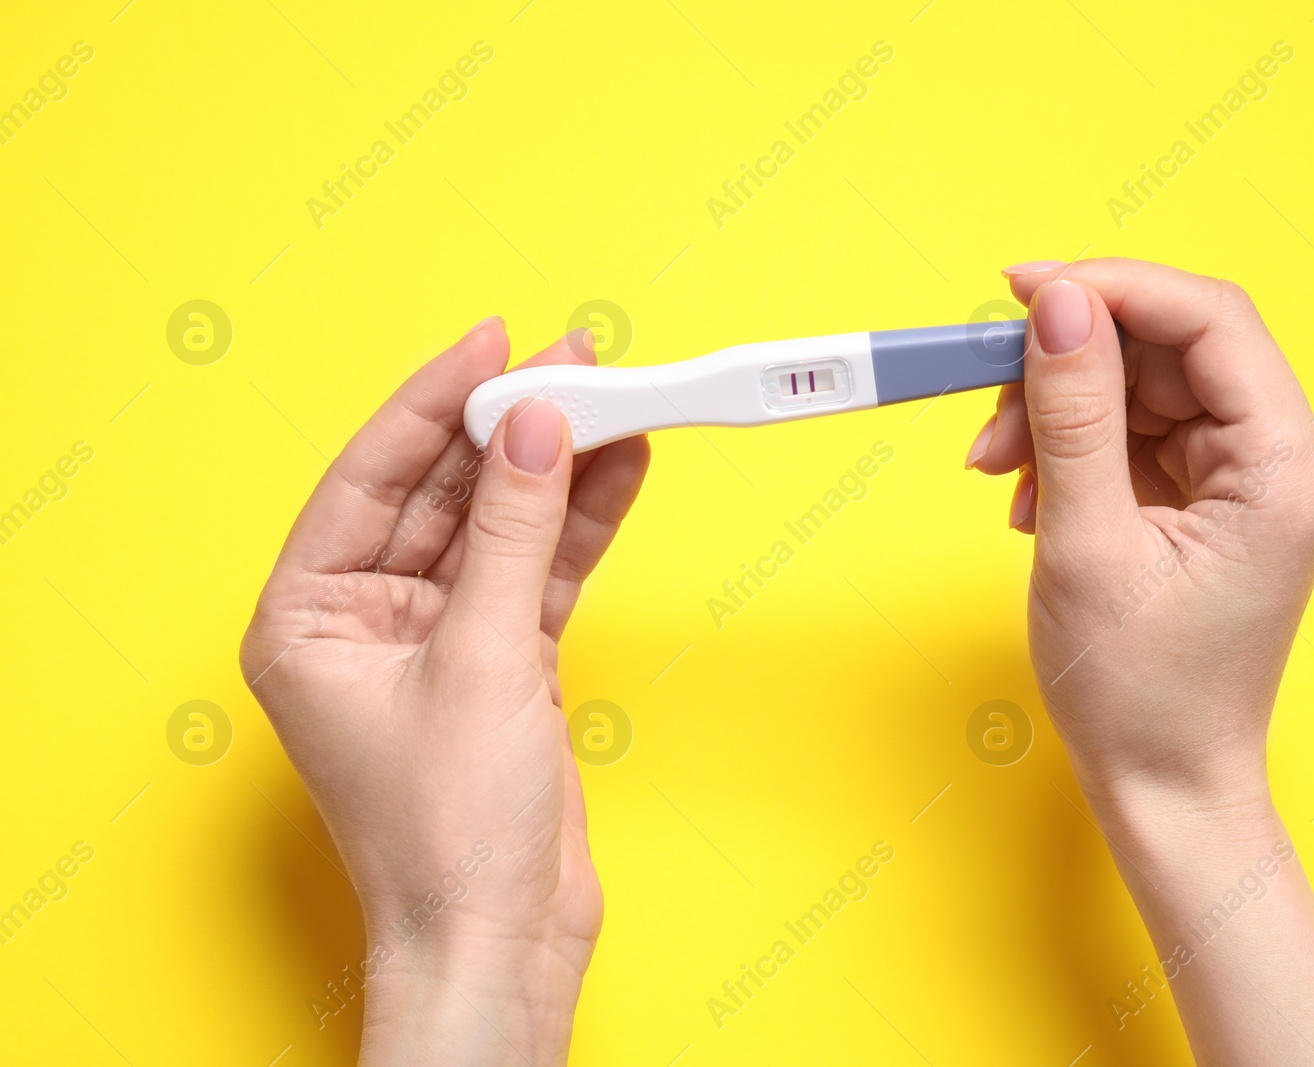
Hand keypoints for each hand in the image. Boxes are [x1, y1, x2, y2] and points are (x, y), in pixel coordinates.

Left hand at [240, 319, 647, 1064]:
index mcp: (309, 617)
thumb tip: (535, 426)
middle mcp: (366, 620)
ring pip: (501, 527)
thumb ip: (511, 533)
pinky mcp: (502, 662)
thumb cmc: (448, 834)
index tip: (493, 340)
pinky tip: (622, 472)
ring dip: (558, 469)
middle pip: (444, 493)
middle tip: (578, 364)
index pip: (371, 476)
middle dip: (511, 429)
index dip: (433, 401)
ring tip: (618, 402)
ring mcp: (440, 639)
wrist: (503, 940)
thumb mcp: (480, 661)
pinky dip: (581, 526)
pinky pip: (539, 571)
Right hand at [969, 259, 1313, 1062]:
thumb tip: (1057, 303)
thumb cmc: (1140, 691)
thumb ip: (1073, 412)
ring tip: (998, 471)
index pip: (1208, 319)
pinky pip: (1131, 433)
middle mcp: (1280, 456)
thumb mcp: (1088, 542)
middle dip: (1067, 365)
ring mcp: (1244, 476)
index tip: (1022, 288)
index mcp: (1285, 463)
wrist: (1162, 783)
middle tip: (988, 405)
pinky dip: (1071, 450)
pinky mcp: (1205, 496)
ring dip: (1057, 412)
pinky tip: (1031, 498)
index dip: (1111, 287)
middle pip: (1167, 347)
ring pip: (1138, 386)